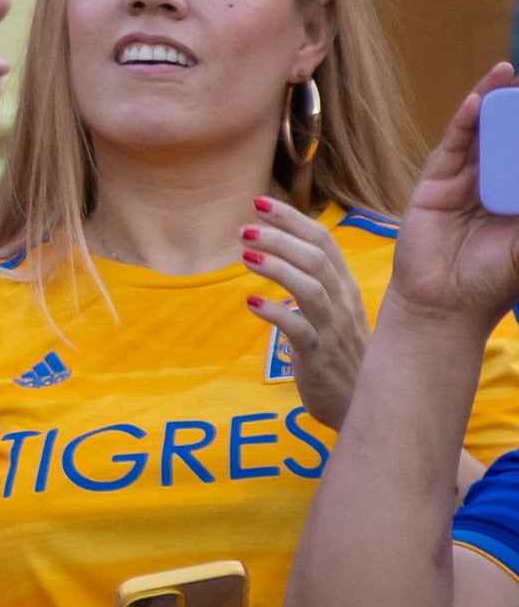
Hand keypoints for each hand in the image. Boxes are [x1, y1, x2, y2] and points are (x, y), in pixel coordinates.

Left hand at [244, 195, 367, 427]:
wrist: (360, 404)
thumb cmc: (341, 354)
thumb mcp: (333, 311)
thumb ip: (314, 282)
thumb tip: (283, 253)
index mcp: (345, 287)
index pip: (324, 241)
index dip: (293, 219)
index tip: (260, 202)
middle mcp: (343, 303)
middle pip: (317, 257)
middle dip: (281, 237)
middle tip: (244, 227)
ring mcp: (333, 328)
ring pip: (310, 287)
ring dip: (277, 267)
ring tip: (245, 255)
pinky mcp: (319, 355)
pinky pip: (299, 329)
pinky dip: (276, 312)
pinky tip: (252, 303)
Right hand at [389, 65, 518, 330]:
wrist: (446, 308)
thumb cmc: (496, 280)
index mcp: (518, 199)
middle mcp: (493, 185)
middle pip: (509, 138)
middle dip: (518, 111)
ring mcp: (462, 183)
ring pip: (482, 135)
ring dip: (495, 103)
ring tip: (509, 73)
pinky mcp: (433, 185)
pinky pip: (451, 147)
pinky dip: (464, 122)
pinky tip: (480, 100)